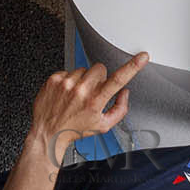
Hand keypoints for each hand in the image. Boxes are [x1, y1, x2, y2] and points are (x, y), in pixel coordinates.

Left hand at [29, 52, 147, 155]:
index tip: (142, 57)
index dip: (133, 66)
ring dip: (83, 79)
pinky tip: (66, 93)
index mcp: (95, 102)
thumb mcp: (103, 126)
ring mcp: (66, 83)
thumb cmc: (73, 130)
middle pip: (100, 68)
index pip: (118, 80)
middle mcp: (81, 90)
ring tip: (76, 95)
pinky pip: (69, 70)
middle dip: (99, 77)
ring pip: (84, 69)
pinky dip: (69, 80)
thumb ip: (120, 109)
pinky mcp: (55, 79)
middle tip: (92, 92)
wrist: (47, 132)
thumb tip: (125, 94)